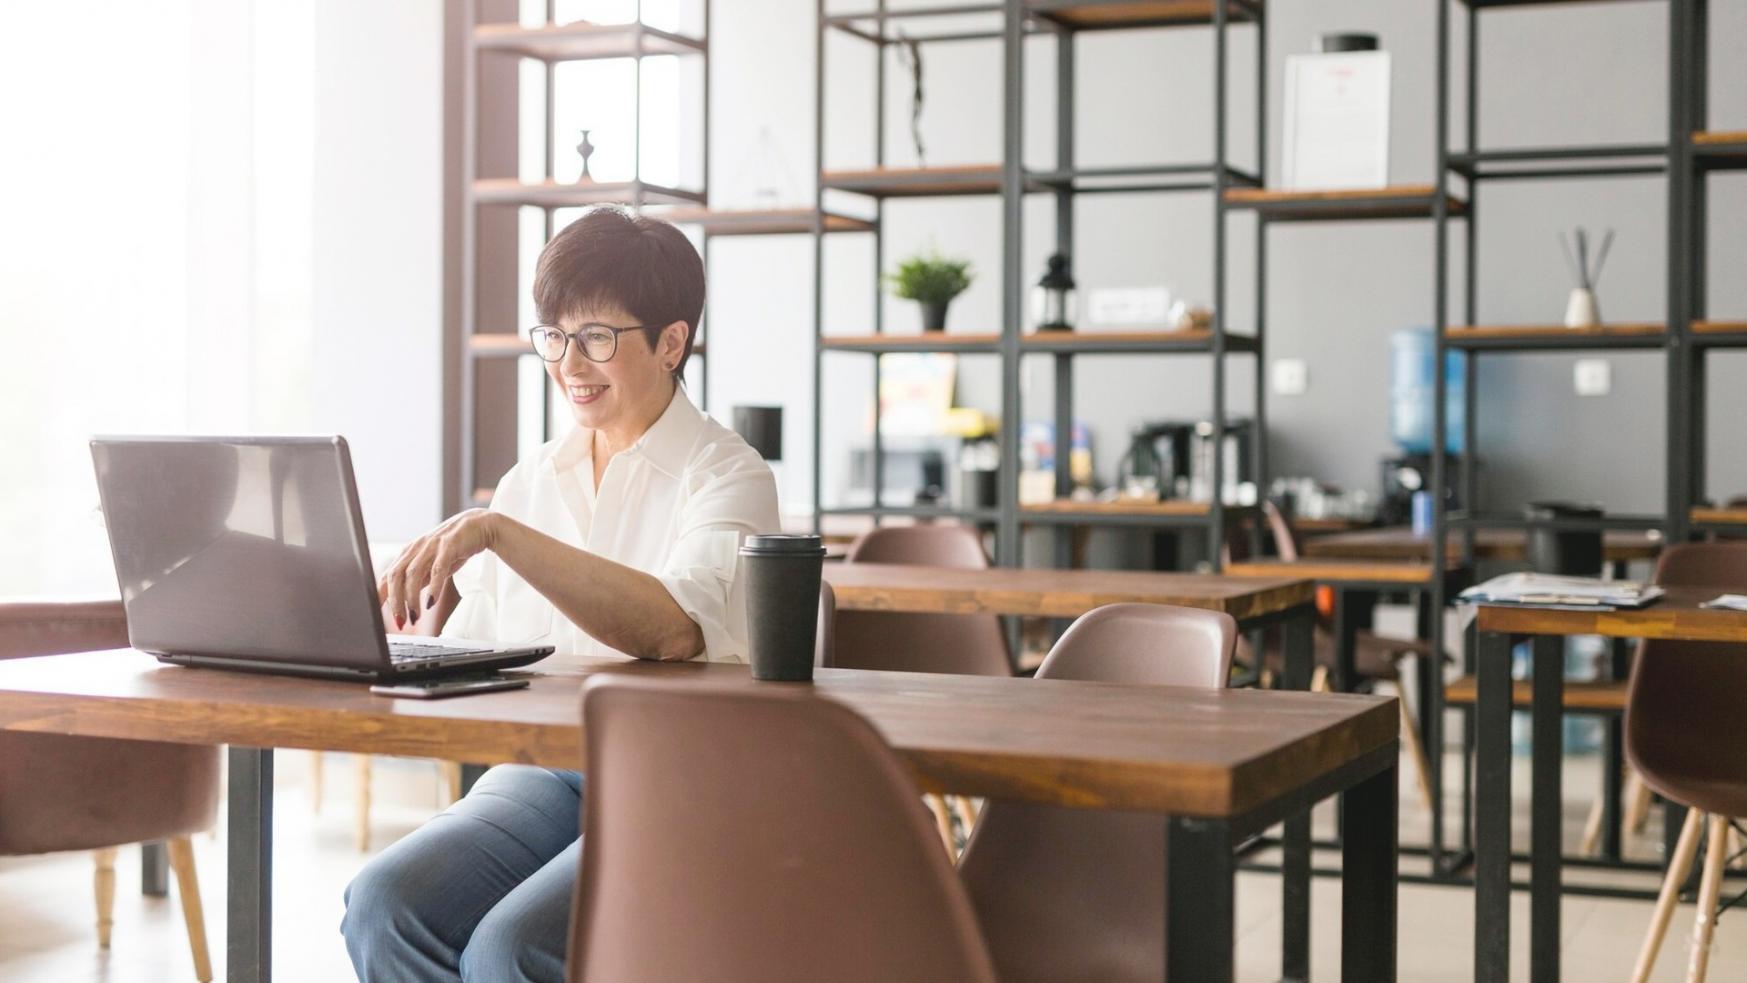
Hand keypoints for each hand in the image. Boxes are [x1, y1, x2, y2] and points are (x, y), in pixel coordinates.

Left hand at [378, 509, 499, 631]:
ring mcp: (432, 546)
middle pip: (396, 575)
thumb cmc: (455, 546)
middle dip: (395, 601)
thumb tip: (405, 598)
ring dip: (411, 598)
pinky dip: (433, 587)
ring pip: (413, 574)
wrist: (480, 525)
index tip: (377, 615)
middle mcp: (416, 548)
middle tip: (399, 622)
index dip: (380, 595)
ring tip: (415, 617)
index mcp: (409, 553)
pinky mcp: (449, 546)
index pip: (387, 575)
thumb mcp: (433, 563)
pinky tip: (431, 602)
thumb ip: (420, 578)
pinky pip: (438, 569)